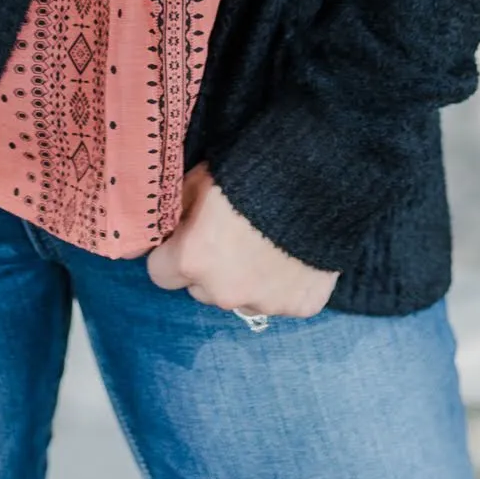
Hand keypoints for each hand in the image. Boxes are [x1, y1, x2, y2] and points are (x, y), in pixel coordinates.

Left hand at [146, 167, 338, 319]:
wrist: (318, 177)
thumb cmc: (250, 172)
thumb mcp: (201, 179)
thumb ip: (181, 211)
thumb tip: (172, 226)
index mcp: (192, 260)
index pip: (161, 273)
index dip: (173, 254)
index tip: (187, 239)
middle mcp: (223, 292)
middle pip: (202, 289)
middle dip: (210, 269)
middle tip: (231, 239)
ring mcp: (265, 304)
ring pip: (242, 300)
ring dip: (247, 281)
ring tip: (267, 247)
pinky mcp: (301, 306)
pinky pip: (283, 300)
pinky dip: (285, 284)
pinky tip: (295, 256)